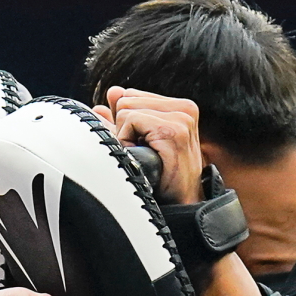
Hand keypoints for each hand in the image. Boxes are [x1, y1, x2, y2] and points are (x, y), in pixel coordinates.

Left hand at [94, 87, 204, 203]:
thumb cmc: (160, 176)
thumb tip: (112, 91)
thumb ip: (126, 115)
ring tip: (145, 156)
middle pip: (125, 100)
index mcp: (179, 106)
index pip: (130, 95)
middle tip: (142, 153)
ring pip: (125, 109)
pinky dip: (127, 141)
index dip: (125, 123)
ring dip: (125, 137)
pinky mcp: (173, 130)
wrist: (180, 204)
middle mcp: (184, 107)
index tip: (141, 144)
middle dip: (123, 128)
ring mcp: (181, 118)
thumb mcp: (142, 140)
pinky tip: (144, 158)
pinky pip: (130, 120)